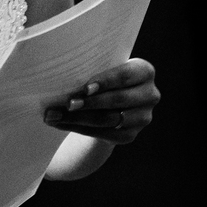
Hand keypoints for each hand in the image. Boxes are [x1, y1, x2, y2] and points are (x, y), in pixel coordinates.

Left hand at [44, 58, 159, 144]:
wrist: (113, 102)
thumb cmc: (105, 79)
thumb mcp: (105, 70)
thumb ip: (93, 72)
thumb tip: (62, 80)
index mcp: (145, 72)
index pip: (125, 76)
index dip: (105, 81)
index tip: (85, 88)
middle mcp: (150, 95)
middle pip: (118, 100)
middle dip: (90, 102)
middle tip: (67, 103)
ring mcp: (142, 118)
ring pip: (108, 119)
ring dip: (78, 118)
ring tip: (55, 115)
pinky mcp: (130, 135)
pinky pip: (103, 134)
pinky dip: (79, 128)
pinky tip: (61, 123)